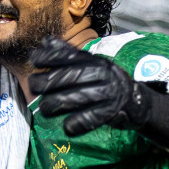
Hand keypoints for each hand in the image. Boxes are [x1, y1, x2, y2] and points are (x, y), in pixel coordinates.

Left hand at [29, 38, 156, 136]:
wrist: (134, 100)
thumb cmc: (103, 81)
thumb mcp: (87, 64)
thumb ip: (66, 55)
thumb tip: (44, 42)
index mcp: (93, 60)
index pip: (68, 55)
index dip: (48, 56)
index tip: (34, 60)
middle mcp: (101, 73)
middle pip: (67, 77)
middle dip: (45, 82)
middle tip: (33, 87)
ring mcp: (107, 92)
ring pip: (73, 98)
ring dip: (53, 104)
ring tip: (45, 108)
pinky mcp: (111, 111)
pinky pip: (87, 118)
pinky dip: (74, 124)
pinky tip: (67, 126)